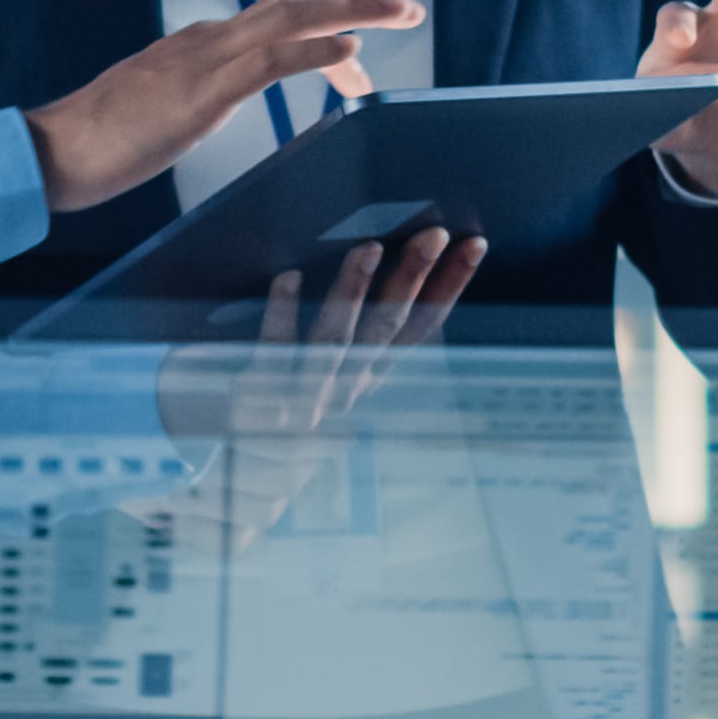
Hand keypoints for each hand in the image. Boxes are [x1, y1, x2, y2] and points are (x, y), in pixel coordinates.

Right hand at [26, 0, 420, 212]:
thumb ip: (196, 94)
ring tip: (400, 15)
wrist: (53, 151)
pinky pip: (270, 61)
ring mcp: (206, 59)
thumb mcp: (164, 110)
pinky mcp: (202, 91)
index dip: (328, 17)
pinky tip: (352, 55)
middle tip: (404, 9)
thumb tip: (218, 95)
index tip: (362, 43)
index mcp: (202, 44)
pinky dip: (318, 51)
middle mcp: (209, 39)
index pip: (278, 15)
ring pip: (293, 16)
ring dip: (355, 10)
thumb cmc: (102, 141)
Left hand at [157, 228, 485, 543]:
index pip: (419, 330)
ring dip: (354, 294)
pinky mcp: (261, 397)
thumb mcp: (338, 383)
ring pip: (336, 341)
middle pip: (386, 329)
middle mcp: (345, 389)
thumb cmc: (294, 420)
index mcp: (368, 380)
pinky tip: (287, 277)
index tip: (474, 246)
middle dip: (413, 279)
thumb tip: (388, 268)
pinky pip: (272, 351)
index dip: (449, 289)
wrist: (243, 484)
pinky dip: (280, 314)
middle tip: (433, 234)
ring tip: (369, 247)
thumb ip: (361, 340)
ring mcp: (304, 396)